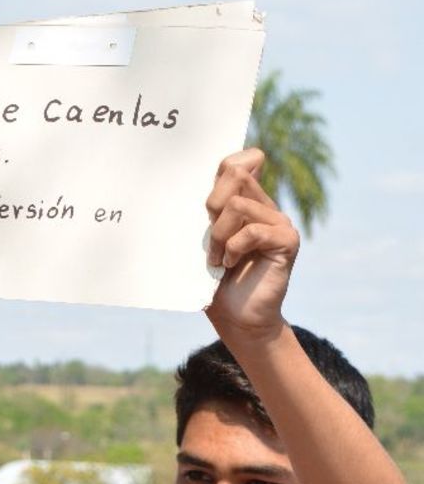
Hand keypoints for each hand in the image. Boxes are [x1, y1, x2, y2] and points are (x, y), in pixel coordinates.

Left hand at [204, 148, 299, 341]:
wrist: (237, 320)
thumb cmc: (216, 283)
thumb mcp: (204, 242)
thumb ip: (207, 213)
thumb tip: (197, 183)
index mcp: (245, 202)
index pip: (236, 163)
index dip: (221, 172)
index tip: (207, 207)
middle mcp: (264, 206)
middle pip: (235, 175)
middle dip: (211, 206)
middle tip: (209, 240)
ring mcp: (278, 221)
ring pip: (237, 205)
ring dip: (219, 236)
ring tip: (217, 259)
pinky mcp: (287, 240)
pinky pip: (254, 230)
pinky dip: (234, 248)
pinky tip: (230, 264)